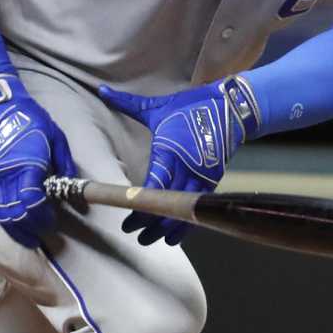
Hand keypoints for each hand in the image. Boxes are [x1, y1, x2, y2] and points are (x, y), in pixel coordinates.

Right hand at [0, 74, 75, 250]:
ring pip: (0, 215)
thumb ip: (64, 163)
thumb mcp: (55, 134)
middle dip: (32, 229)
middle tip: (42, 232)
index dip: (44, 218)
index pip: (34, 204)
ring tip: (27, 239)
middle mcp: (6, 175)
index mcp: (28, 165)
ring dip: (14, 231)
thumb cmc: (27, 116)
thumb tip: (73, 187)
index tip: (51, 220)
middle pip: (17, 214)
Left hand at [94, 77, 259, 245]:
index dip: (140, 208)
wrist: (231, 107)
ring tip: (150, 240)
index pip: (153, 188)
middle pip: (166, 205)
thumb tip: (102, 91)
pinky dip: (185, 223)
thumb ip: (127, 103)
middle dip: (149, 224)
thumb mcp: (157, 107)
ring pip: (183, 211)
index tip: (128, 220)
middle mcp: (186, 168)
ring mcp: (202, 176)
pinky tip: (174, 235)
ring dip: (166, 228)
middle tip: (133, 233)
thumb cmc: (190, 106)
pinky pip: (196, 208)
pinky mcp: (212, 180)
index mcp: (169, 151)